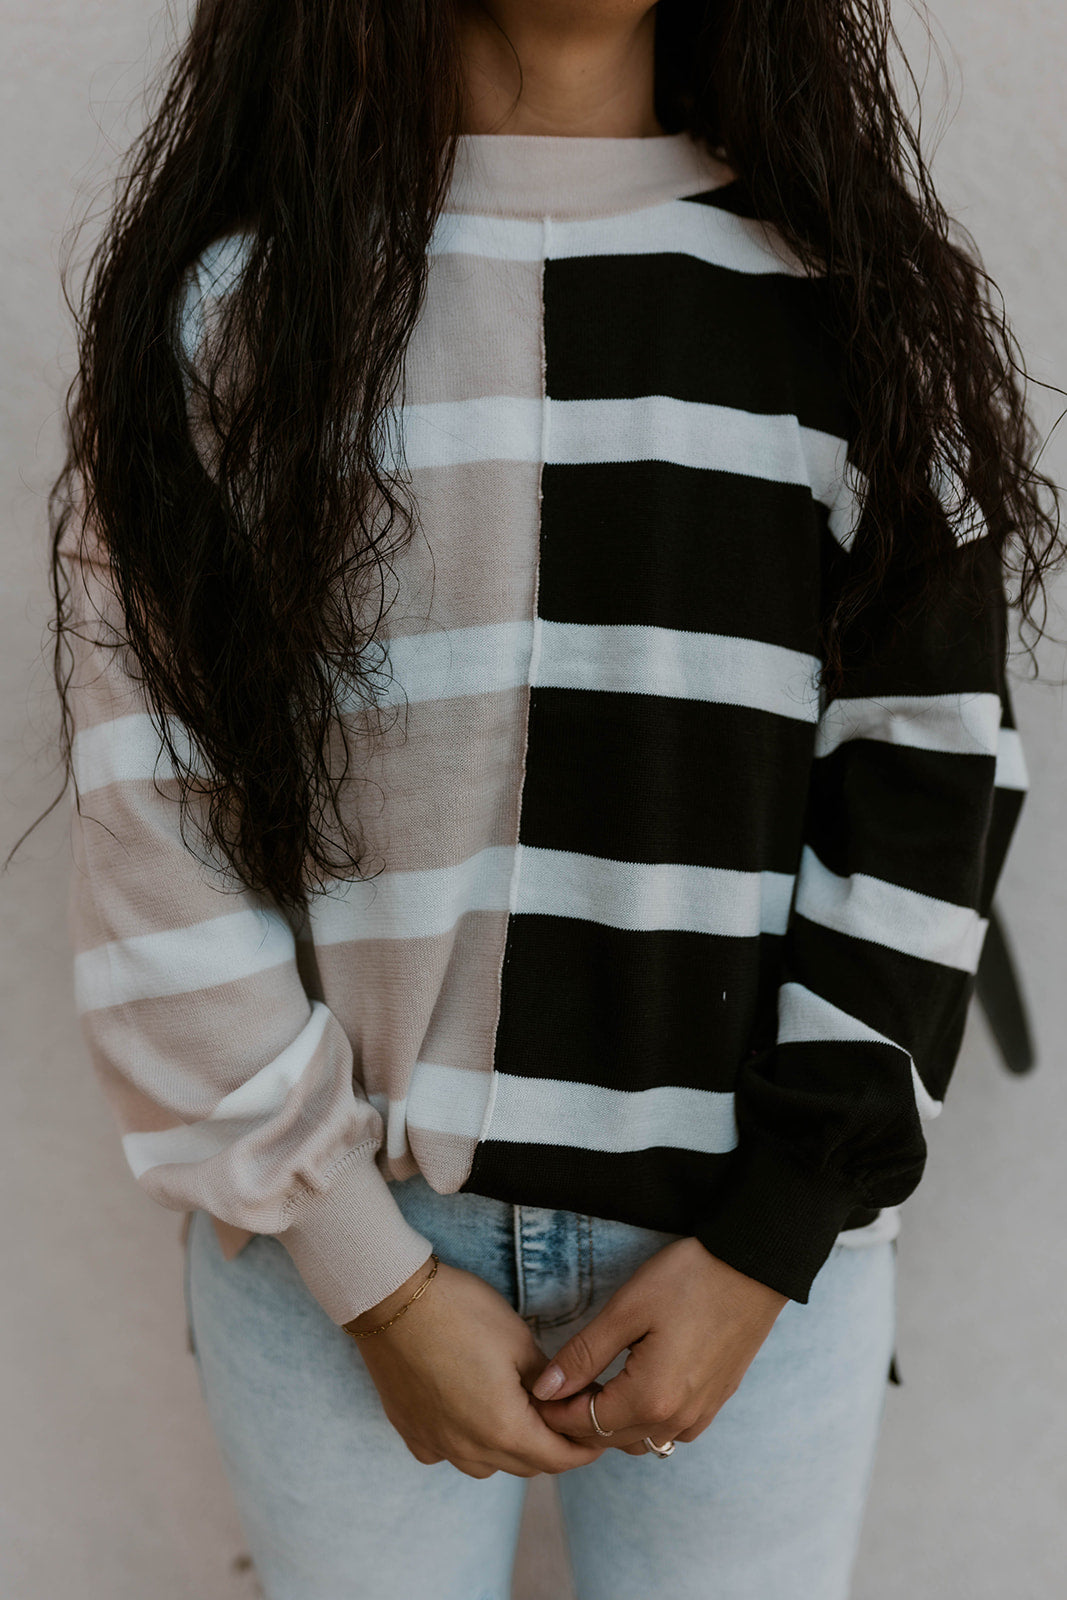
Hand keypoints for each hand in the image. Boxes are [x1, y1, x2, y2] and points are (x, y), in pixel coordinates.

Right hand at [350, 1258, 608, 1477]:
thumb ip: (549, 1383)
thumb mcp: (519, 1341)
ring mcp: (435, 1444)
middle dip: (553, 1447)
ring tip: (524, 1415)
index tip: (602, 1433)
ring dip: (512, 1448)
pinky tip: (472, 1415)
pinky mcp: (411, 1431)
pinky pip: (450, 1452)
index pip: (557, 1458)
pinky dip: (469, 1442)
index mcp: (503, 1430)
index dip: (585, 1447)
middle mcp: (468, 1450)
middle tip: (569, 1418)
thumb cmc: (462, 1312)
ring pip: (487, 1464)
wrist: (391, 1298)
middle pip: (525, 1465)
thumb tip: (570, 1400)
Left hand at [528, 1238, 788, 1454]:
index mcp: (651, 1399)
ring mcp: (701, 1414)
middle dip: (579, 1420)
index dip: (555, 1412)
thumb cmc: (688, 1279)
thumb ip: (583, 1355)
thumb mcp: (626, 1310)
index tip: (537, 1391)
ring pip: (642, 1439)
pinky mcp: (716, 1401)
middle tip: (558, 1386)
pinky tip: (634, 1387)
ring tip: (594, 1384)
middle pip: (612, 1439)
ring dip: (612, 1423)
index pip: (586, 1425)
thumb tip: (545, 1389)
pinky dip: (644, 1420)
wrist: (753, 1267)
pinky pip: (671, 1430)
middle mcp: (678, 1419)